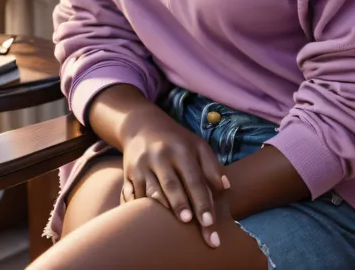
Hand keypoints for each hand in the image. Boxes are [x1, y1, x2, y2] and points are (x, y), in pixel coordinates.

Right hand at [119, 102, 230, 248]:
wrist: (142, 126)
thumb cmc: (177, 141)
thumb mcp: (197, 146)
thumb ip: (212, 166)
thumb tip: (226, 188)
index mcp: (181, 150)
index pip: (194, 179)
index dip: (201, 201)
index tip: (209, 222)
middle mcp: (160, 157)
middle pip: (171, 185)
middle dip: (180, 205)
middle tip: (189, 223)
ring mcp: (141, 166)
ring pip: (150, 192)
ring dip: (159, 210)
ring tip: (167, 229)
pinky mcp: (128, 175)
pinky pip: (131, 196)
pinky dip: (136, 209)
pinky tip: (143, 222)